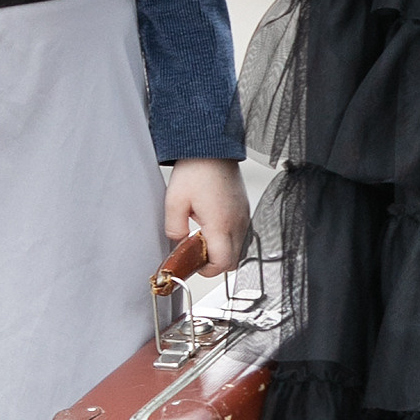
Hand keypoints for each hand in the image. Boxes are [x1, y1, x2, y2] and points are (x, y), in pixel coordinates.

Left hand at [166, 157, 251, 275]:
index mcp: (221, 223)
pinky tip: (212, 227)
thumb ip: (174, 229)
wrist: (213, 148)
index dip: (207, 271)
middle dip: (215, 263)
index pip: (222, 263)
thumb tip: (178, 243)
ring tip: (203, 238)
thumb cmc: (197, 170)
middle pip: (233, 261)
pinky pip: (241, 234)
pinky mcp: (244, 209)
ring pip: (239, 248)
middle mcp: (237, 222)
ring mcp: (243, 216)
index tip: (195, 265)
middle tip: (197, 253)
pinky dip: (228, 238)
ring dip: (222, 250)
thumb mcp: (174, 201)